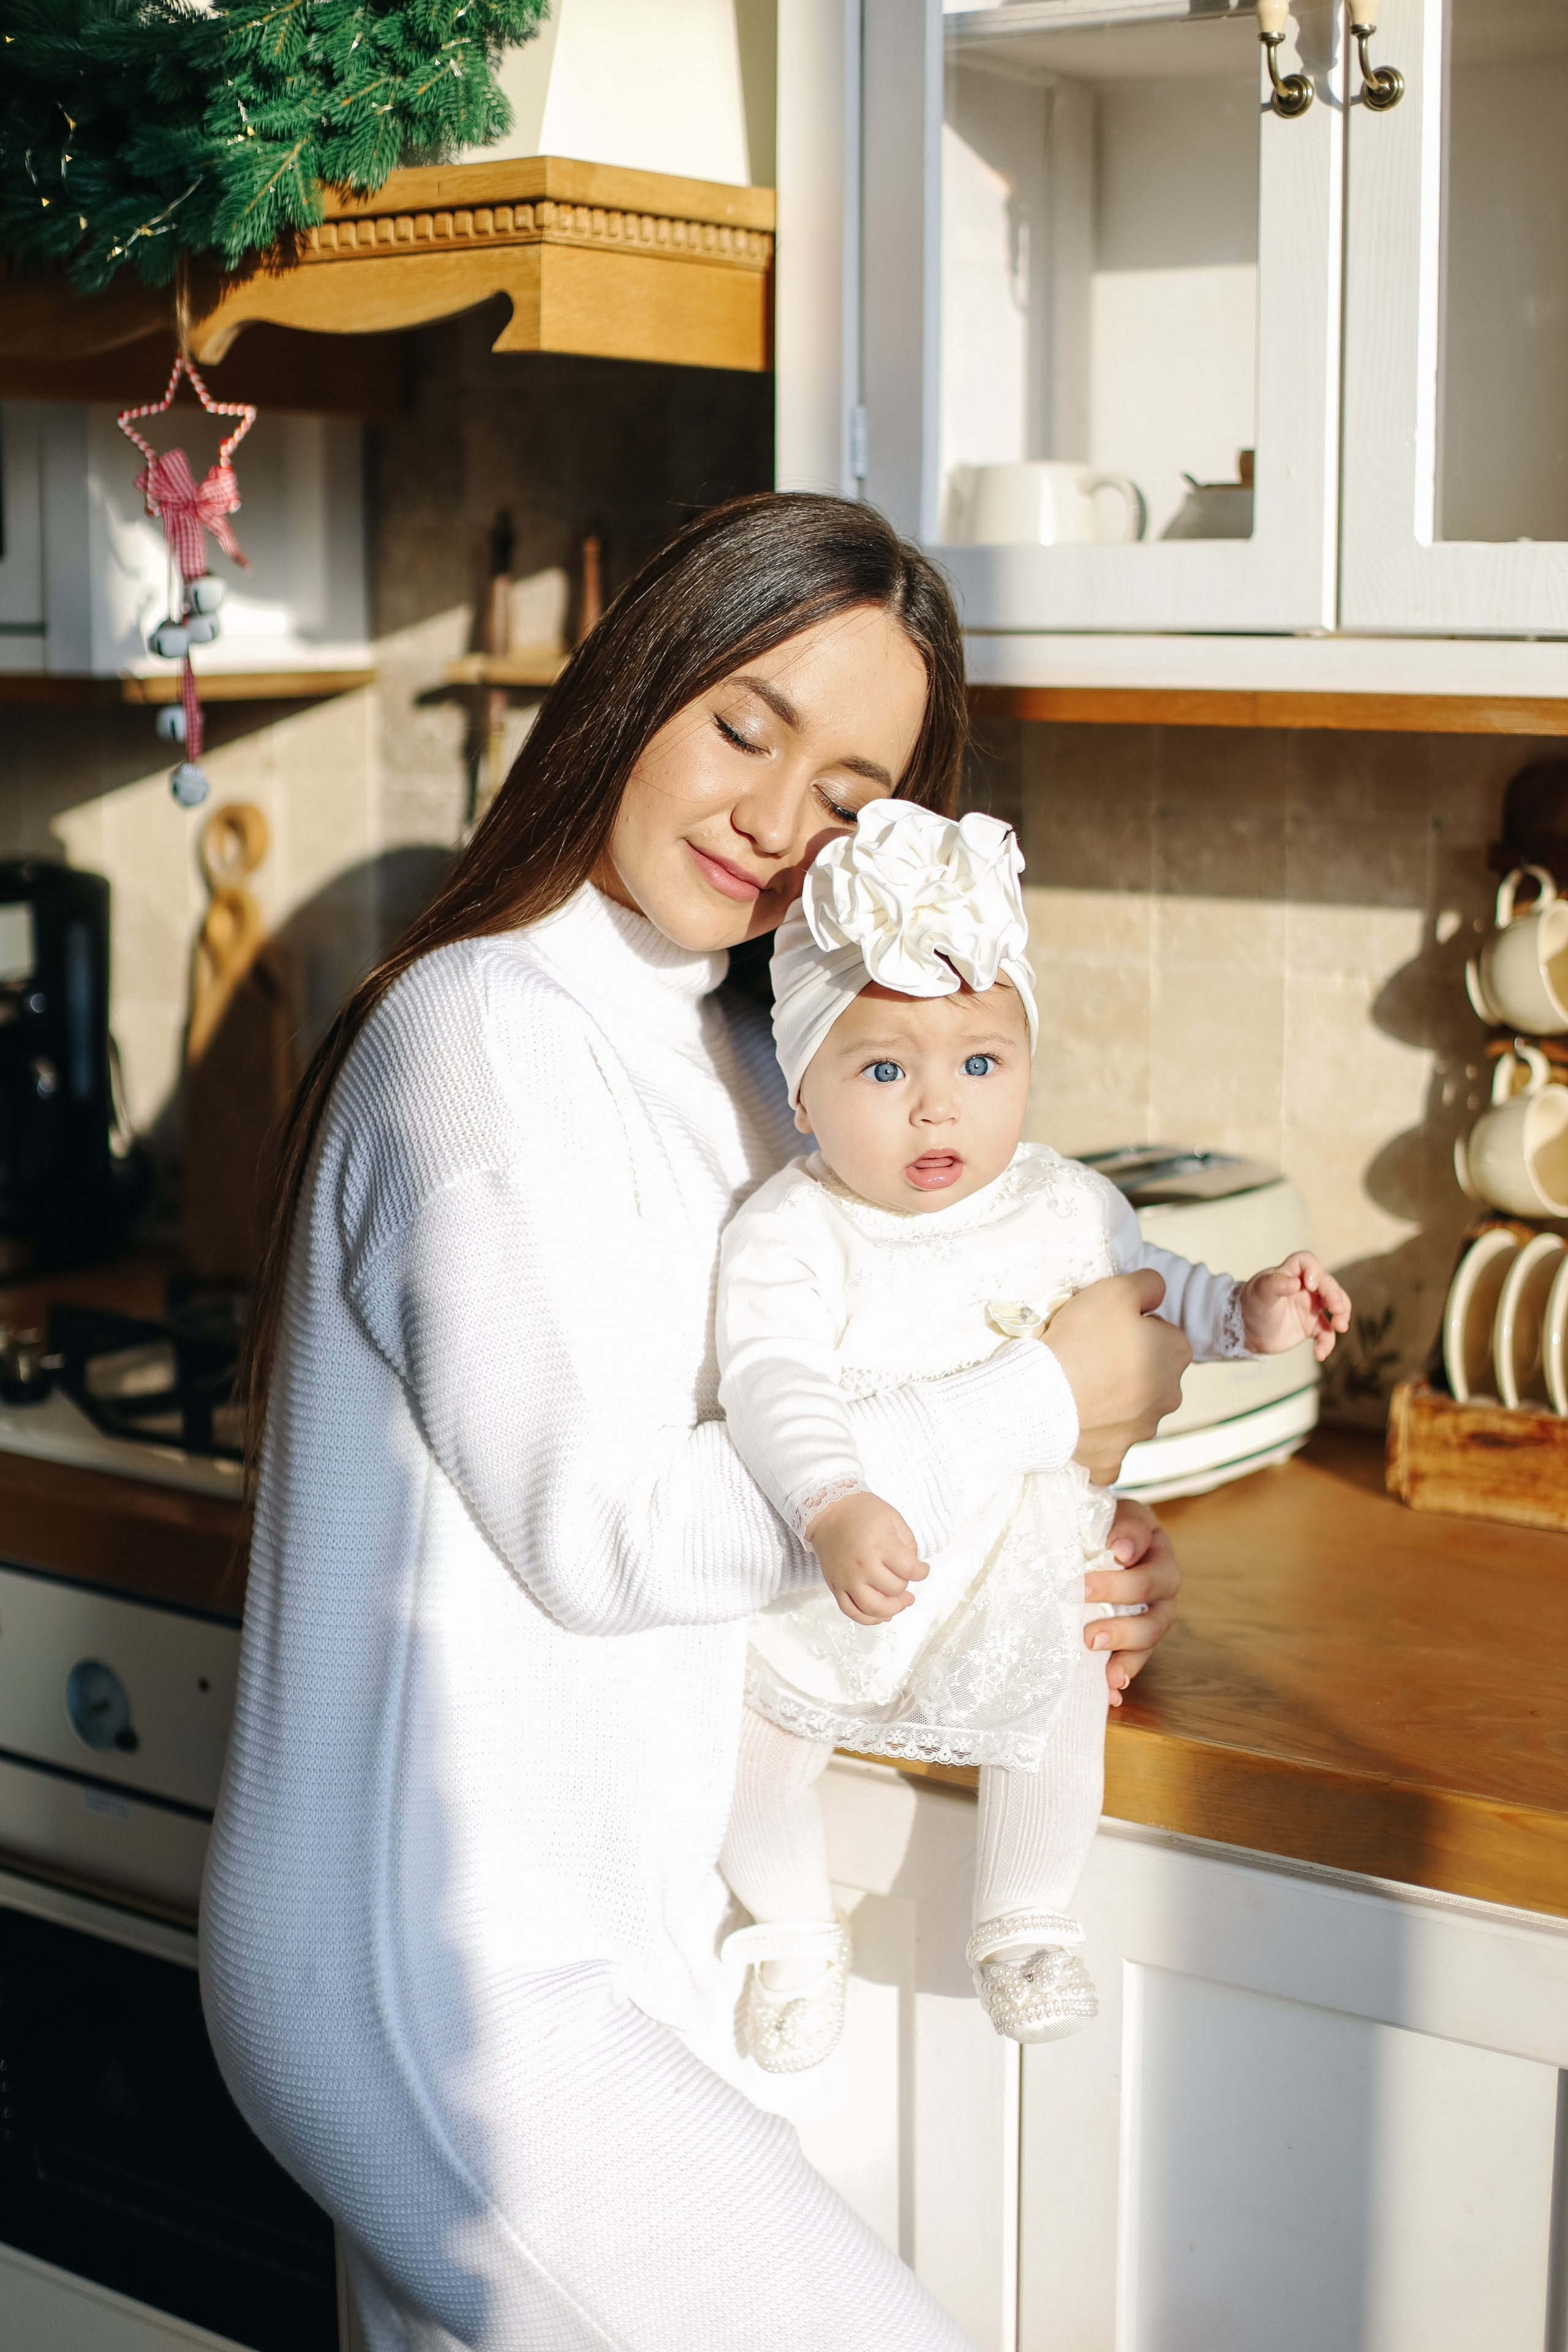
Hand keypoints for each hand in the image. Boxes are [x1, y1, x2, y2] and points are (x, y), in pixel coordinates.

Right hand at [806, 1489, 929, 1625]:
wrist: (828, 1512)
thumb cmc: (862, 1512)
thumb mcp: (893, 1518)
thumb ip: (909, 1544)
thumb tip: (913, 1569)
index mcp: (880, 1545)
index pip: (910, 1570)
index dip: (922, 1572)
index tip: (922, 1569)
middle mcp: (862, 1565)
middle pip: (894, 1590)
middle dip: (906, 1585)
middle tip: (904, 1575)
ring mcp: (847, 1578)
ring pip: (875, 1608)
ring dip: (893, 1608)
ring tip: (902, 1601)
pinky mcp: (836, 1586)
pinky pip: (852, 1612)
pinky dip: (869, 1619)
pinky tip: (883, 1614)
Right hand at [1043, 1270, 1191, 1486]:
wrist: (1039, 1398)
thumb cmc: (1079, 1341)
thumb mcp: (1115, 1289)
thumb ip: (1147, 1284)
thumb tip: (1157, 1291)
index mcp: (1175, 1354)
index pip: (1163, 1333)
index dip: (1134, 1326)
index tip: (1106, 1328)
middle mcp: (1168, 1397)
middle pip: (1150, 1373)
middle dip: (1126, 1365)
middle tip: (1088, 1354)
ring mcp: (1141, 1432)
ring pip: (1129, 1409)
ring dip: (1110, 1399)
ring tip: (1074, 1385)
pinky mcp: (1112, 1459)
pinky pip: (1107, 1446)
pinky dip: (1094, 1437)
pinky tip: (1074, 1423)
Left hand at [1085, 1499, 1179, 1705]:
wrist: (1099, 1529)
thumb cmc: (1106, 1520)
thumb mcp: (1117, 1513)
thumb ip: (1123, 1527)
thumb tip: (1122, 1550)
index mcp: (1159, 1555)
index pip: (1149, 1575)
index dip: (1120, 1585)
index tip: (1083, 1589)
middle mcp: (1163, 1588)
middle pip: (1153, 1617)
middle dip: (1121, 1630)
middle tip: (1088, 1636)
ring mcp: (1152, 1614)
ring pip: (1149, 1642)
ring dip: (1127, 1659)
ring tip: (1107, 1675)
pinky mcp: (1135, 1635)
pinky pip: (1135, 1659)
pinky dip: (1123, 1676)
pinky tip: (1110, 1695)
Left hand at [1240, 1252, 1350, 1361]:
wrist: (1246, 1333)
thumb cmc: (1251, 1306)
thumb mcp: (1260, 1293)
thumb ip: (1275, 1284)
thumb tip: (1295, 1283)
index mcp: (1290, 1273)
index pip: (1307, 1262)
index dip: (1314, 1270)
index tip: (1311, 1286)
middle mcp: (1305, 1288)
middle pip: (1328, 1285)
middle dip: (1336, 1296)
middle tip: (1337, 1310)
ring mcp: (1311, 1307)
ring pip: (1336, 1306)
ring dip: (1342, 1315)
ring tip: (1340, 1327)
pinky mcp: (1312, 1326)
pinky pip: (1326, 1333)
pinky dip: (1326, 1343)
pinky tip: (1319, 1354)